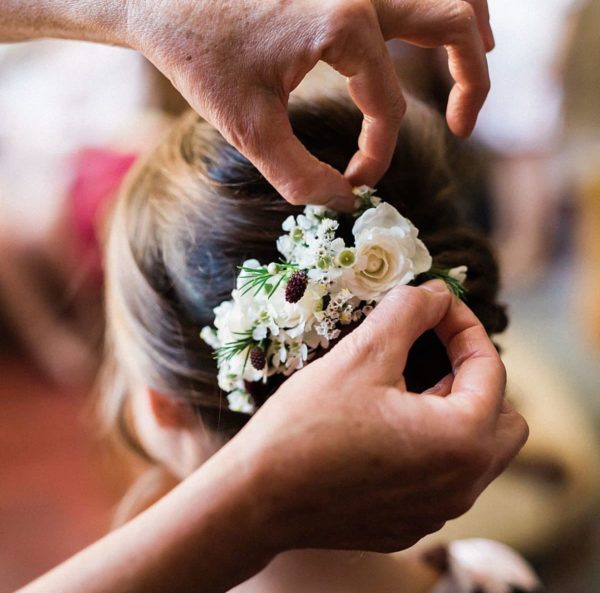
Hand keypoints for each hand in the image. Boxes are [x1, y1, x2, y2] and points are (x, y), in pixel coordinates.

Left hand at [127, 0, 492, 207]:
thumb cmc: (200, 54)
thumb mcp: (248, 127)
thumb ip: (300, 175)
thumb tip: (342, 203)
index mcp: (344, 25)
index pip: (387, 105)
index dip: (378, 153)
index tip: (357, 180)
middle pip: (453, 24)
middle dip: (471, 81)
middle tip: (464, 126)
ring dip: (468, 29)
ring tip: (475, 67)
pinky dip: (432, 9)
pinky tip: (427, 35)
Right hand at [228, 280, 526, 552]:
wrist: (257, 498)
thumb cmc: (307, 425)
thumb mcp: (361, 355)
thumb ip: (408, 312)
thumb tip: (434, 292)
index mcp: (461, 441)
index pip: (491, 369)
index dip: (464, 327)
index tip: (436, 308)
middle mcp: (462, 486)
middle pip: (502, 420)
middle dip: (474, 377)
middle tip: (431, 355)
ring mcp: (436, 511)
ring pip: (474, 452)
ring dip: (453, 411)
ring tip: (406, 388)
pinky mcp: (409, 524)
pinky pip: (442, 478)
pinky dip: (431, 446)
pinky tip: (385, 431)